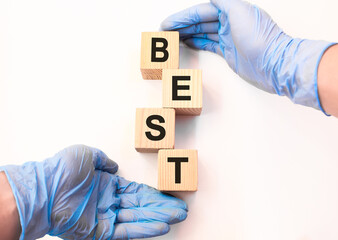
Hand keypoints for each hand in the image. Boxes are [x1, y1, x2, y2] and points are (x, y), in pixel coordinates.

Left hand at [0, 145, 186, 239]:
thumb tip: (115, 166)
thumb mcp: (87, 155)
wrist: (45, 188)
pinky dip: (144, 229)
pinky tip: (160, 227)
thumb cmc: (62, 170)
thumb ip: (104, 160)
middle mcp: (109, 202)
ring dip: (159, 219)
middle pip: (142, 206)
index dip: (154, 195)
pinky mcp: (100, 232)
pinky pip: (127, 231)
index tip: (169, 197)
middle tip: (181, 210)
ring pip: (138, 218)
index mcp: (107, 185)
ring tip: (177, 218)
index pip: (136, 191)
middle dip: (162, 208)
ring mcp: (106, 217)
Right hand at [161, 0, 335, 111]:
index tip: (169, 22)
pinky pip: (209, 44)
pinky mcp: (229, 53)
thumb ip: (222, 1)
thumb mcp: (239, 11)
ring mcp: (229, 38)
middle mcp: (229, 22)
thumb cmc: (260, 37)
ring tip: (172, 36)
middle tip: (165, 30)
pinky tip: (187, 42)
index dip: (184, 16)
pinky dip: (197, 43)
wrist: (274, 64)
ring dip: (187, 33)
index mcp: (231, 10)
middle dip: (182, 24)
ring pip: (203, 32)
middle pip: (200, 21)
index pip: (202, 10)